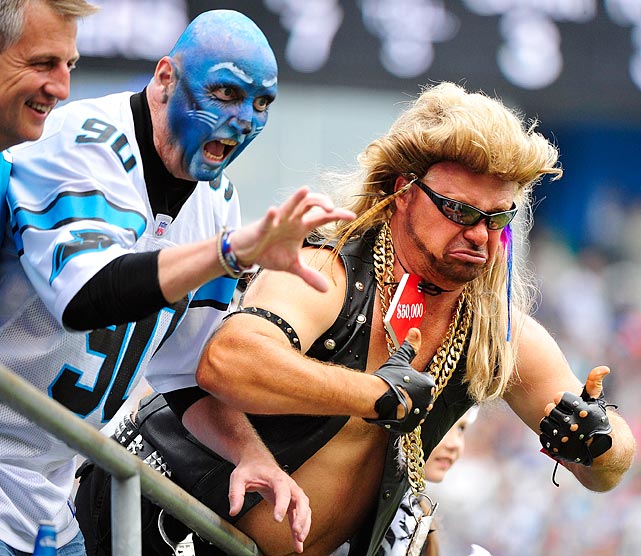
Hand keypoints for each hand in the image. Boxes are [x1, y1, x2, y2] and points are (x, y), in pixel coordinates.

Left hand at [228, 454, 310, 552]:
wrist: (257, 461)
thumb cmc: (250, 468)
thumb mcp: (238, 478)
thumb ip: (235, 494)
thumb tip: (233, 512)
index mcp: (276, 478)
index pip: (283, 491)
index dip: (282, 505)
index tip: (277, 519)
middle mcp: (288, 484)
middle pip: (301, 499)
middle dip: (301, 516)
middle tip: (296, 531)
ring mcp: (292, 492)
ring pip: (304, 508)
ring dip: (304, 524)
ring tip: (299, 541)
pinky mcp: (291, 500)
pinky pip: (300, 513)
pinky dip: (301, 526)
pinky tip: (298, 540)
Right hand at [230, 187, 354, 291]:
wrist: (246, 254)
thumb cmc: (269, 253)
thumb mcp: (292, 266)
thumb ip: (309, 275)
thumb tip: (327, 290)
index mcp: (301, 226)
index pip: (322, 217)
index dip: (337, 215)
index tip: (352, 217)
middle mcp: (291, 220)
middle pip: (309, 204)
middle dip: (321, 203)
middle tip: (332, 208)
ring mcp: (277, 222)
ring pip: (288, 205)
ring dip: (296, 198)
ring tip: (305, 190)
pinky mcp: (261, 228)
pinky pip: (267, 221)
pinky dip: (270, 217)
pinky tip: (274, 211)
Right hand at [365, 329, 435, 432]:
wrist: (376, 398)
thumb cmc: (388, 378)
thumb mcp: (399, 360)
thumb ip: (410, 346)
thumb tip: (416, 331)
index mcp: (428, 385)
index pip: (426, 380)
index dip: (415, 378)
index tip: (405, 378)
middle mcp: (428, 402)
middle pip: (423, 396)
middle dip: (414, 393)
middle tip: (399, 389)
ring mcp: (420, 416)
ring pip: (417, 409)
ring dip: (410, 406)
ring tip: (396, 400)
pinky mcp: (410, 426)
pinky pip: (409, 421)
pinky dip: (403, 418)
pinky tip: (393, 411)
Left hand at [539, 366, 612, 465]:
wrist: (598, 447)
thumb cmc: (594, 420)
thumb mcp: (595, 401)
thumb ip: (594, 383)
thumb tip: (604, 368)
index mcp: (582, 411)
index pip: (559, 397)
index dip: (560, 399)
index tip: (565, 402)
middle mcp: (574, 425)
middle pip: (549, 409)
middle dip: (554, 410)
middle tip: (562, 414)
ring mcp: (566, 439)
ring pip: (544, 424)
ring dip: (550, 423)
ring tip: (560, 425)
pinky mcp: (559, 450)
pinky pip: (543, 438)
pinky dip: (548, 437)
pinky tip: (558, 436)